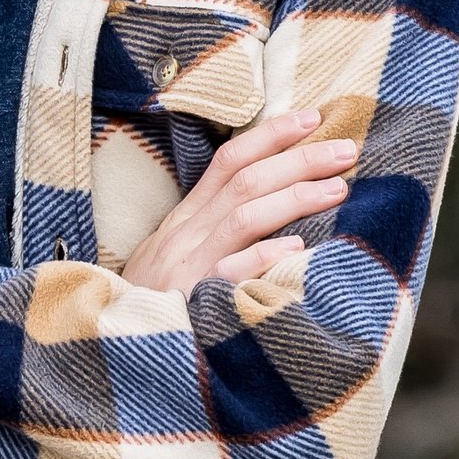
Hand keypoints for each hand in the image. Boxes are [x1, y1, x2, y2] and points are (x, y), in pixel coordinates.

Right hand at [119, 104, 356, 299]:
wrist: (113, 340)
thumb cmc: (157, 300)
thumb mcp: (178, 254)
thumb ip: (218, 228)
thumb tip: (276, 203)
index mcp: (186, 218)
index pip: (229, 160)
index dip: (271, 135)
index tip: (314, 118)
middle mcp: (186, 234)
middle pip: (245, 181)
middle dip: (298, 160)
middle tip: (345, 150)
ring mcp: (188, 267)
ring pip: (243, 217)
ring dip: (293, 197)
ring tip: (338, 189)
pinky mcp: (192, 302)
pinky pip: (229, 272)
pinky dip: (262, 255)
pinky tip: (297, 247)